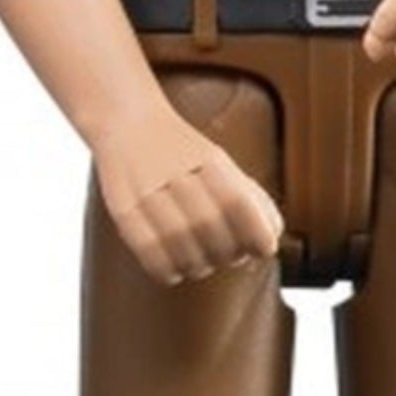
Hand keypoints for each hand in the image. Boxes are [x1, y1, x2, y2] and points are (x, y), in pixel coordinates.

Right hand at [91, 99, 282, 284]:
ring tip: (202, 261)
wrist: (129, 124)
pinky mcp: (123, 211)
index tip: (263, 250)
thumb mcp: (220, 163)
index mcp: (208, 160)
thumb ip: (250, 197)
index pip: (238, 203)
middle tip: (229, 256)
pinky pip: (150, 254)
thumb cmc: (184, 154)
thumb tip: (272, 235)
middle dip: (229, 254)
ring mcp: (147, 193)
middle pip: (211, 229)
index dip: (256, 233)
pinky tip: (176, 268)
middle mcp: (177, 174)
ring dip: (201, 266)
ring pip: (182, 248)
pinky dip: (169, 271)